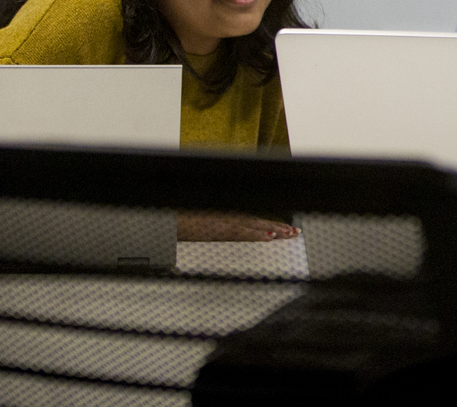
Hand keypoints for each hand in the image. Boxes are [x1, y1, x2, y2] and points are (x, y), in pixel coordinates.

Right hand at [178, 212, 299, 241]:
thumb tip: (217, 238)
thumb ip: (209, 231)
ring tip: (288, 234)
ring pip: (251, 226)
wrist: (160, 220)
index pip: (250, 221)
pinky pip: (238, 233)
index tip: (285, 230)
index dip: (268, 225)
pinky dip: (254, 234)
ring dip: (271, 230)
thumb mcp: (195, 228)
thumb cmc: (174, 223)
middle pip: (256, 222)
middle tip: (295, 233)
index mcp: (221, 218)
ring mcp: (219, 223)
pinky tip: (268, 238)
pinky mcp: (213, 229)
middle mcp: (223, 218)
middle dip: (277, 228)